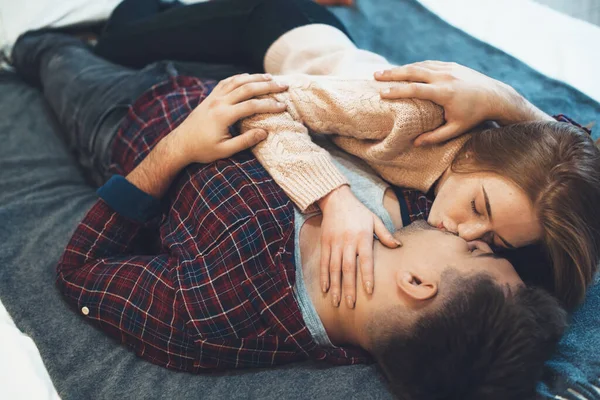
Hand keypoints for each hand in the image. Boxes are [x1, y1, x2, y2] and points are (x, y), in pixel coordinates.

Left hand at [174, 73, 287, 163]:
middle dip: (267, 86)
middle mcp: (219, 102)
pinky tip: (249, 77)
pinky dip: (240, 77)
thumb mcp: (225, 150)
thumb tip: (265, 132)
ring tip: (271, 78)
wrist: (180, 144)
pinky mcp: (210, 97)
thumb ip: (245, 141)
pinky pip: (227, 82)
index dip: (269, 105)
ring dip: (255, 78)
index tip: (283, 106)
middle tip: (283, 86)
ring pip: (237, 81)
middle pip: (247, 88)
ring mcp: (213, 97)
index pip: (251, 106)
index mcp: (223, 115)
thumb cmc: (203, 150)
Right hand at [318, 185, 400, 307]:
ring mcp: (334, 243)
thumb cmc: (359, 211)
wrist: (336, 199)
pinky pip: (324, 262)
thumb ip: (385, 234)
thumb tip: (398, 246)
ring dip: (335, 286)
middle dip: (349, 287)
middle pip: (348, 268)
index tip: (368, 291)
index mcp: (362, 237)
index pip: (365, 260)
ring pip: (334, 268)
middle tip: (350, 304)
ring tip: (337, 301)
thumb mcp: (374, 219)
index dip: (366, 276)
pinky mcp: (325, 243)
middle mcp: (348, 241)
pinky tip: (325, 288)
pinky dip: (323, 276)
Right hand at [375, 61, 516, 145]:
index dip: (397, 91)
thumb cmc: (475, 116)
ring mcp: (448, 68)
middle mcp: (445, 77)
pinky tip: (405, 70)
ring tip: (385, 72)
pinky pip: (429, 64)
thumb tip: (414, 143)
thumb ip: (435, 137)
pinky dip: (415, 66)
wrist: (496, 97)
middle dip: (392, 73)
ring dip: (401, 68)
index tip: (382, 92)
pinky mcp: (451, 65)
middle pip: (413, 72)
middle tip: (375, 75)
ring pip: (420, 65)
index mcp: (444, 92)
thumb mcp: (456, 129)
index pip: (415, 89)